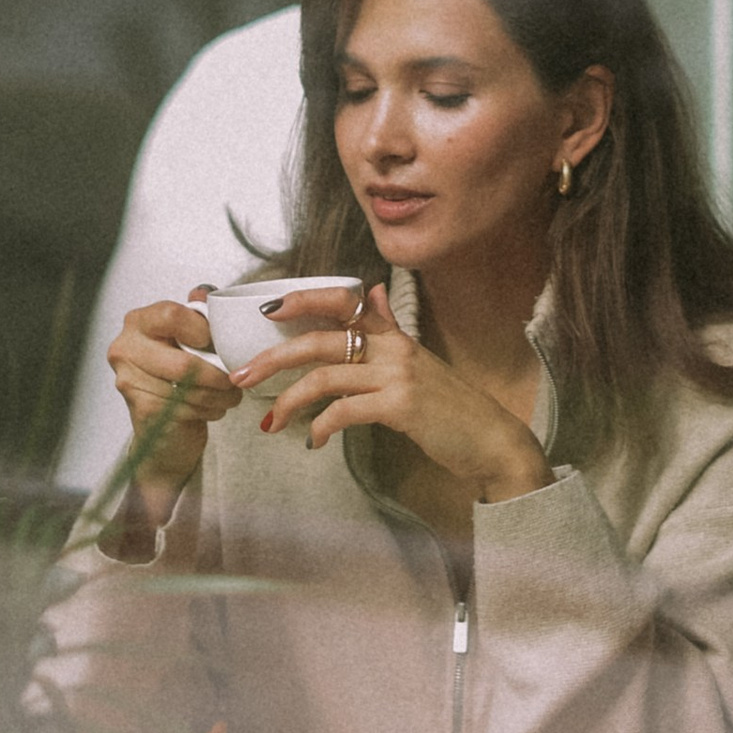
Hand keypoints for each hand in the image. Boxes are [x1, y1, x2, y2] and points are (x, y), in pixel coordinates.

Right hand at [105, 292, 236, 539]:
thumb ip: (195, 312)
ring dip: (218, 395)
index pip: (171, 314)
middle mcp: (125, 348)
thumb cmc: (177, 378)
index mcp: (138, 322)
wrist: (163, 428)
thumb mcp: (187, 339)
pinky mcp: (141, 409)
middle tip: (235, 378)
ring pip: (188, 388)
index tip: (216, 342)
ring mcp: (128, 380)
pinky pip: (185, 407)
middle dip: (218, 374)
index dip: (202, 329)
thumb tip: (206, 293)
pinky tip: (213, 408)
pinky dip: (208, 409)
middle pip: (183, 361)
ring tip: (229, 395)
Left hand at [258, 286, 551, 504]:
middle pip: (320, 340)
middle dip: (274, 358)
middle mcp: (394, 347)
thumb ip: (390, 326)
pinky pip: (344, 411)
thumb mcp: (419, 359)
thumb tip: (373, 291)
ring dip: (289, 401)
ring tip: (270, 423)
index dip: (303, 299)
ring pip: (325, 377)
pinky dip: (321, 427)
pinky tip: (314, 441)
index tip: (268, 310)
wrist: (490, 439)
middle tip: (241, 377)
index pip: (344, 301)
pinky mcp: (400, 406)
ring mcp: (398, 375)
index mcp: (393, 333)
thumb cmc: (448, 405)